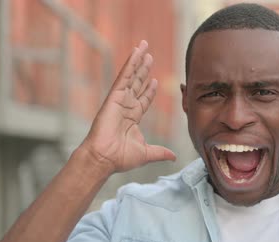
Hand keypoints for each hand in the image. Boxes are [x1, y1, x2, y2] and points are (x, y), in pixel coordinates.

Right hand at [81, 40, 175, 174]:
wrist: (104, 158)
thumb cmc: (120, 158)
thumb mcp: (147, 154)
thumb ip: (160, 152)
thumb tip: (173, 156)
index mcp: (132, 118)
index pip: (143, 100)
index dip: (149, 90)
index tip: (155, 80)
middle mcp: (126, 107)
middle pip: (137, 84)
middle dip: (144, 70)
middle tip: (149, 55)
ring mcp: (119, 100)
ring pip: (131, 77)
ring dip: (138, 61)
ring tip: (144, 47)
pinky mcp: (114, 97)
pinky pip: (124, 77)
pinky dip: (130, 64)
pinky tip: (135, 52)